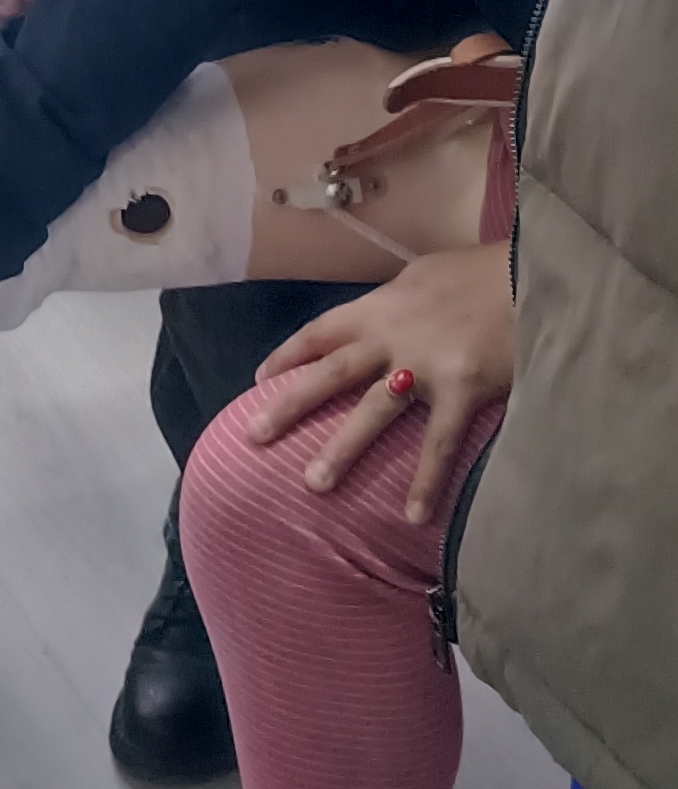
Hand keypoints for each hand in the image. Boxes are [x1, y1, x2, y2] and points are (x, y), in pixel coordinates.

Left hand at [244, 243, 514, 522]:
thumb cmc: (482, 272)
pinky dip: (424, 481)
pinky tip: (411, 517)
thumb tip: (381, 317)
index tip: (258, 380)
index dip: (287, 356)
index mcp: (379, 307)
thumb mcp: (425, 276)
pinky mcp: (462, 388)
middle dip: (289, 406)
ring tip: (312, 484)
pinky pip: (438, 443)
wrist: (533, 271)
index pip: (319, 332)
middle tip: (254, 437)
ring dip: (341, 449)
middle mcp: (391, 336)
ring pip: (371, 411)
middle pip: (329, 374)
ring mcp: (424, 364)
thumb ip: (396, 302)